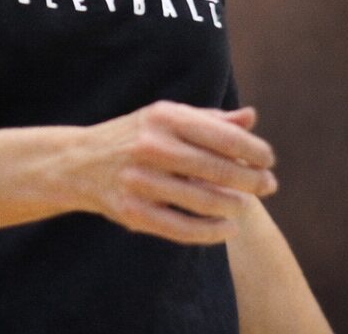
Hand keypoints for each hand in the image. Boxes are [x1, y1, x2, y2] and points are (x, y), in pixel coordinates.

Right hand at [70, 100, 277, 244]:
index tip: (269, 161)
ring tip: (245, 206)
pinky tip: (227, 228)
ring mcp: (141, 181)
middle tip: (269, 186)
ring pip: (204, 201)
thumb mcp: (166, 118)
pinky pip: (183, 228)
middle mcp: (152, 146)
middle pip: (218, 169)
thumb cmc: (135, 135)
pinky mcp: (133, 212)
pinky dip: (212, 232)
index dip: (254, 151)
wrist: (78, 162)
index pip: (224, 136)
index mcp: (165, 117)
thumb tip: (251, 118)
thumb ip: (210, 120)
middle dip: (251, 181)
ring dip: (234, 206)